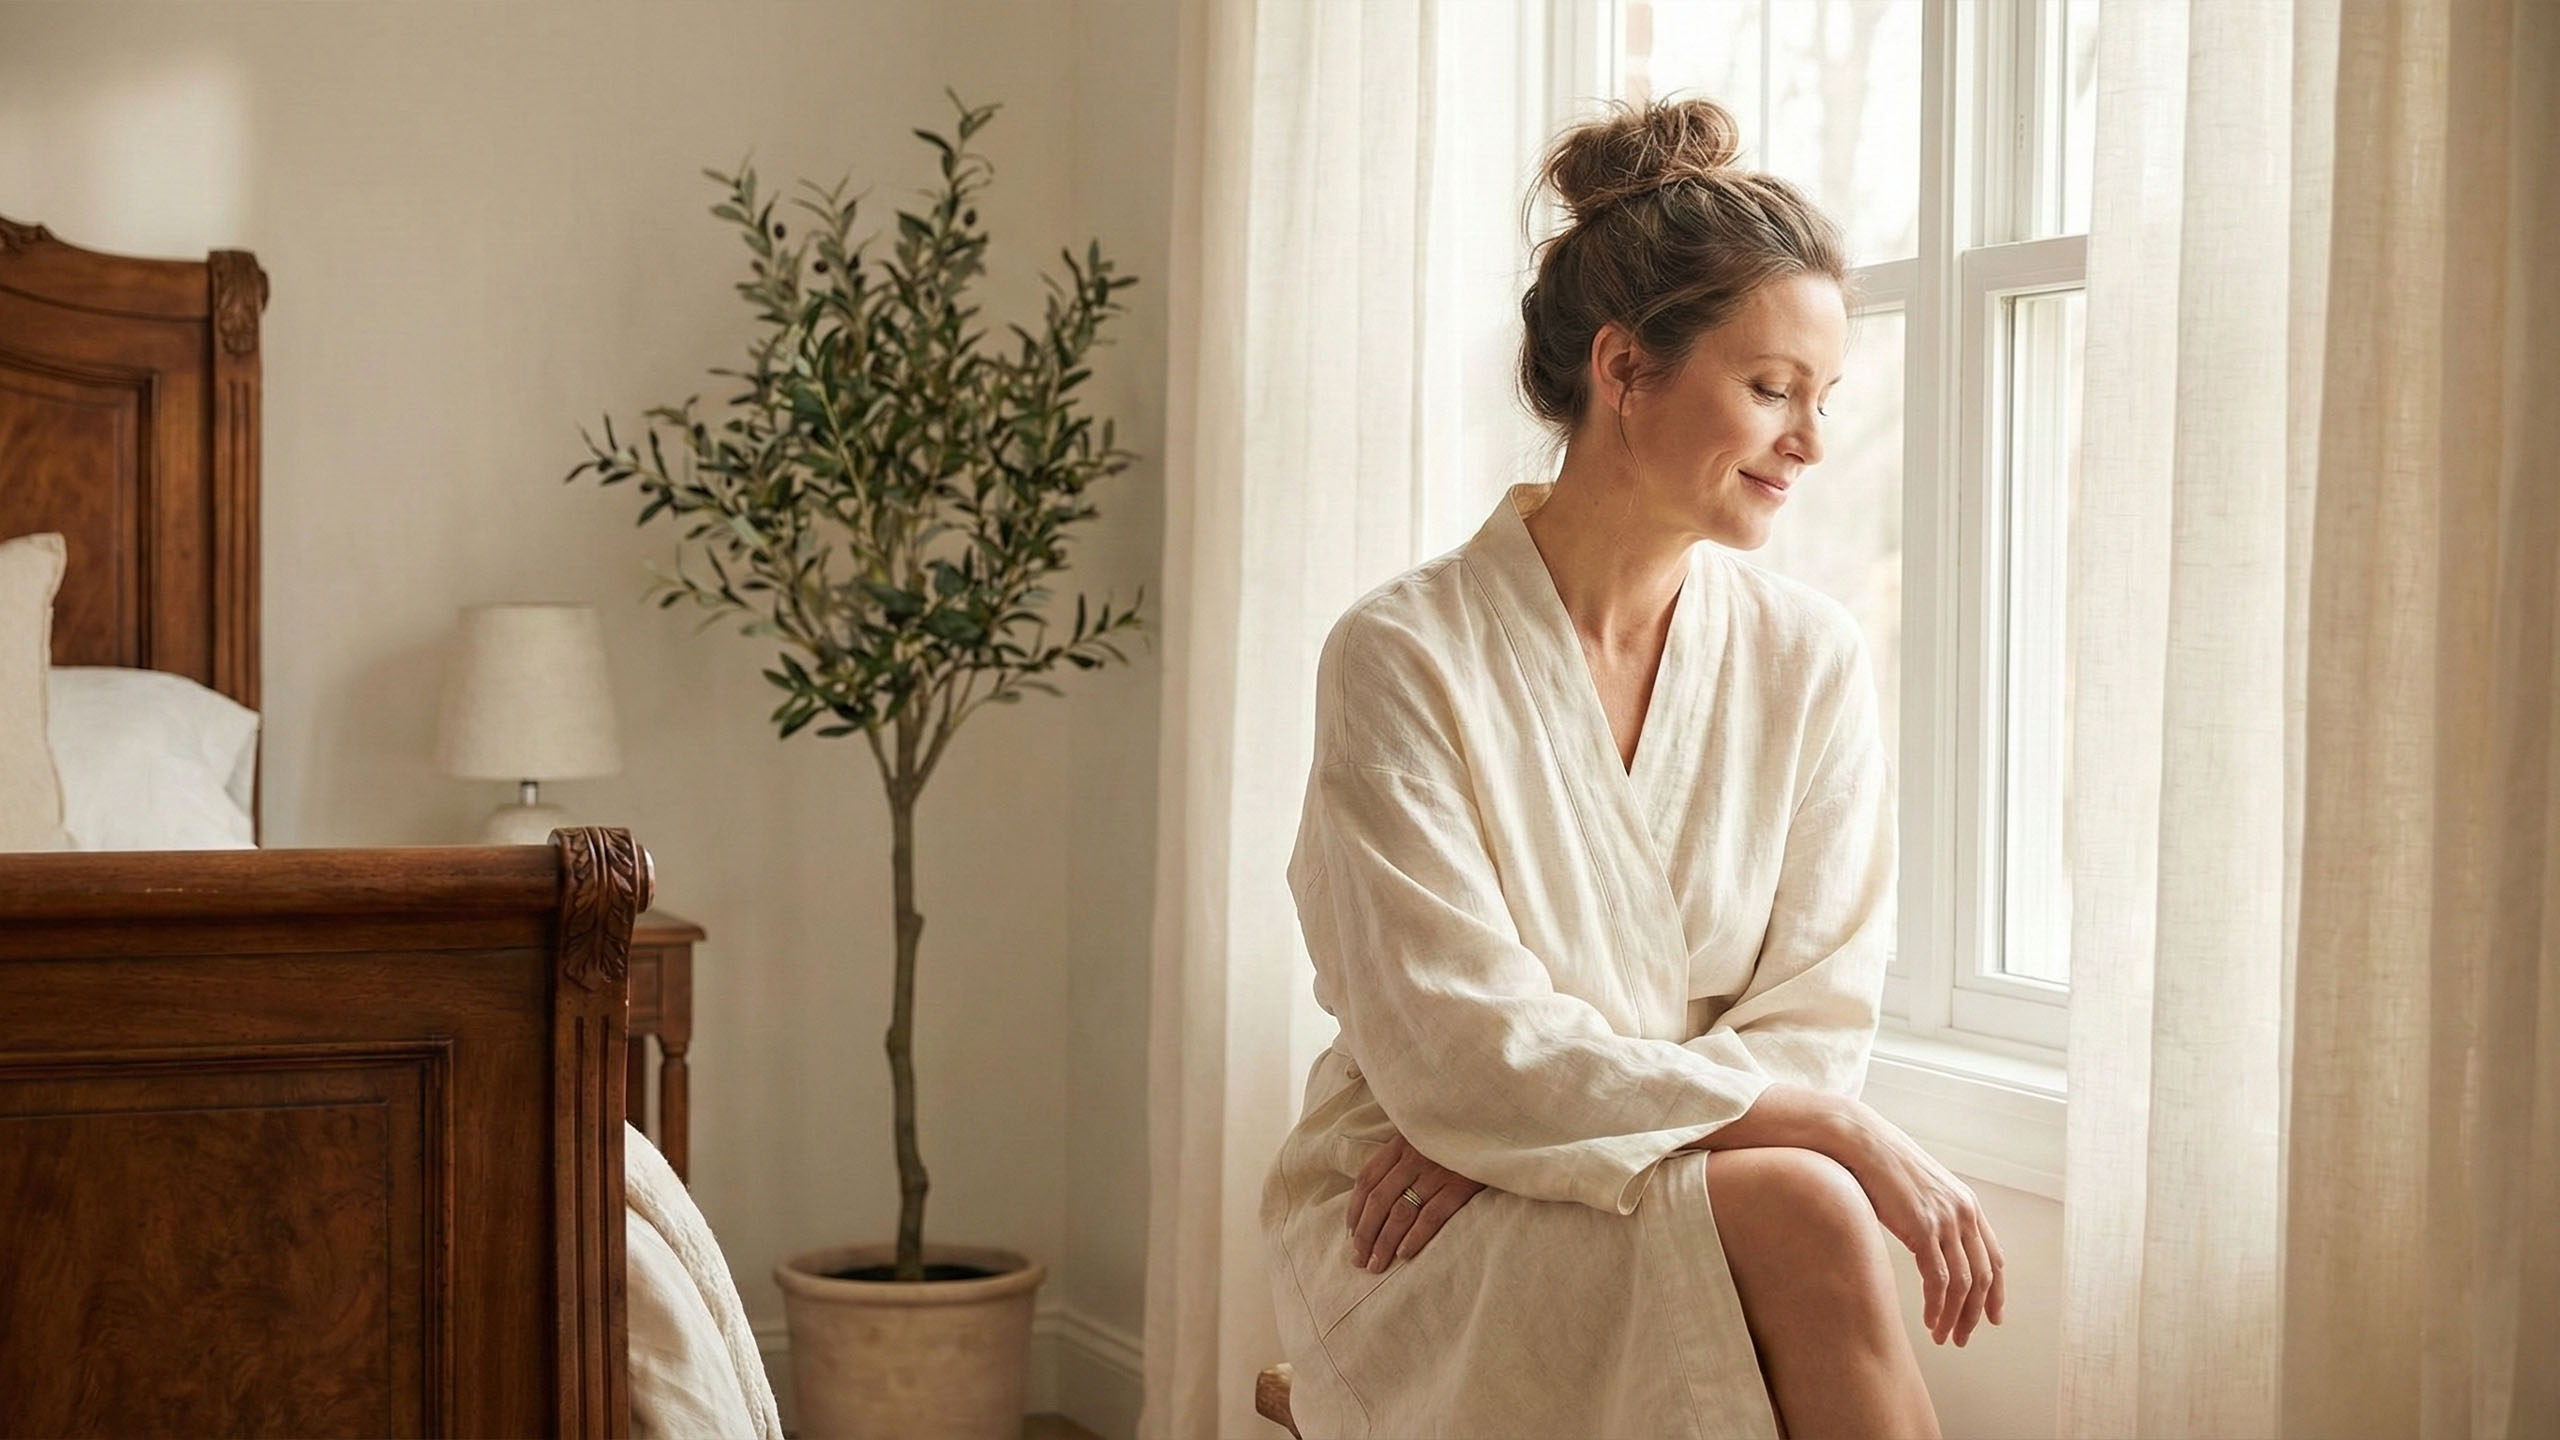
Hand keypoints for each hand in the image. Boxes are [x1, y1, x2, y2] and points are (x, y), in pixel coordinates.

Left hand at [1346, 1129, 1483, 1271]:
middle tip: (1359, 1260)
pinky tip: (1404, 1254)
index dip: (1355, 1210)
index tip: (1351, 1236)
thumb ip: (1400, 1159)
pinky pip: (1432, 1215)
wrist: (1495, 1126)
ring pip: (1401, 1212)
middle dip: (1365, 1234)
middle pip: (1379, 1201)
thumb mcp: (1421, 1137)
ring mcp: (1437, 1172)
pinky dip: (1415, 1237)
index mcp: (1400, 1144)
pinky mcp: (1461, 1185)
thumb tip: (1373, 1199)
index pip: (1367, 1180)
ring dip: (1385, 1242)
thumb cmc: (1453, 1138)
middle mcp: (1414, 1158)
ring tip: (1376, 1265)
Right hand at [1834, 1103, 2005, 1345]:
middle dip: (1976, 1313)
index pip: (1994, 1258)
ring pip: (1964, 1284)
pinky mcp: (1924, 1228)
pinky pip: (1939, 1279)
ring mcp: (1946, 1220)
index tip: (1993, 1317)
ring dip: (1956, 1317)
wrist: (1862, 1142)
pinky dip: (1938, 1306)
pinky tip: (1930, 1321)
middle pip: (1984, 1277)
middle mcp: (1964, 1213)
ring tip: (1944, 1337)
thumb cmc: (1881, 1166)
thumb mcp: (1918, 1192)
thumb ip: (1932, 1216)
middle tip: (1963, 1338)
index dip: (1997, 1292)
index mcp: (1967, 1205)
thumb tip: (1927, 1244)